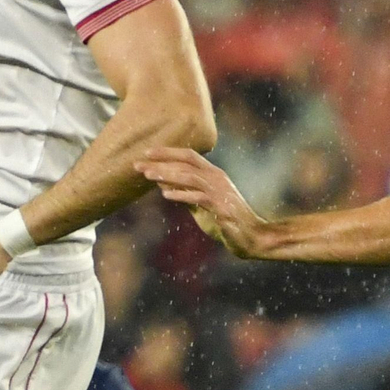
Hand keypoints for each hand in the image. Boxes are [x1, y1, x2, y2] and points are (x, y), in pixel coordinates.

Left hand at [136, 148, 267, 258]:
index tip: (146, 153)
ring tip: (148, 176)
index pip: (188, 156)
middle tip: (138, 164)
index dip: (167, 152)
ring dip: (168, 175)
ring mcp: (220, 191)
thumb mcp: (200, 204)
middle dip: (162, 161)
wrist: (251, 238)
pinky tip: (166, 195)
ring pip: (190, 176)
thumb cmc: (225, 221)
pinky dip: (182, 194)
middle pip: (187, 161)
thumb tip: (162, 182)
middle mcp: (217, 177)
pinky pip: (199, 197)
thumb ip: (184, 192)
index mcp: (212, 174)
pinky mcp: (221, 207)